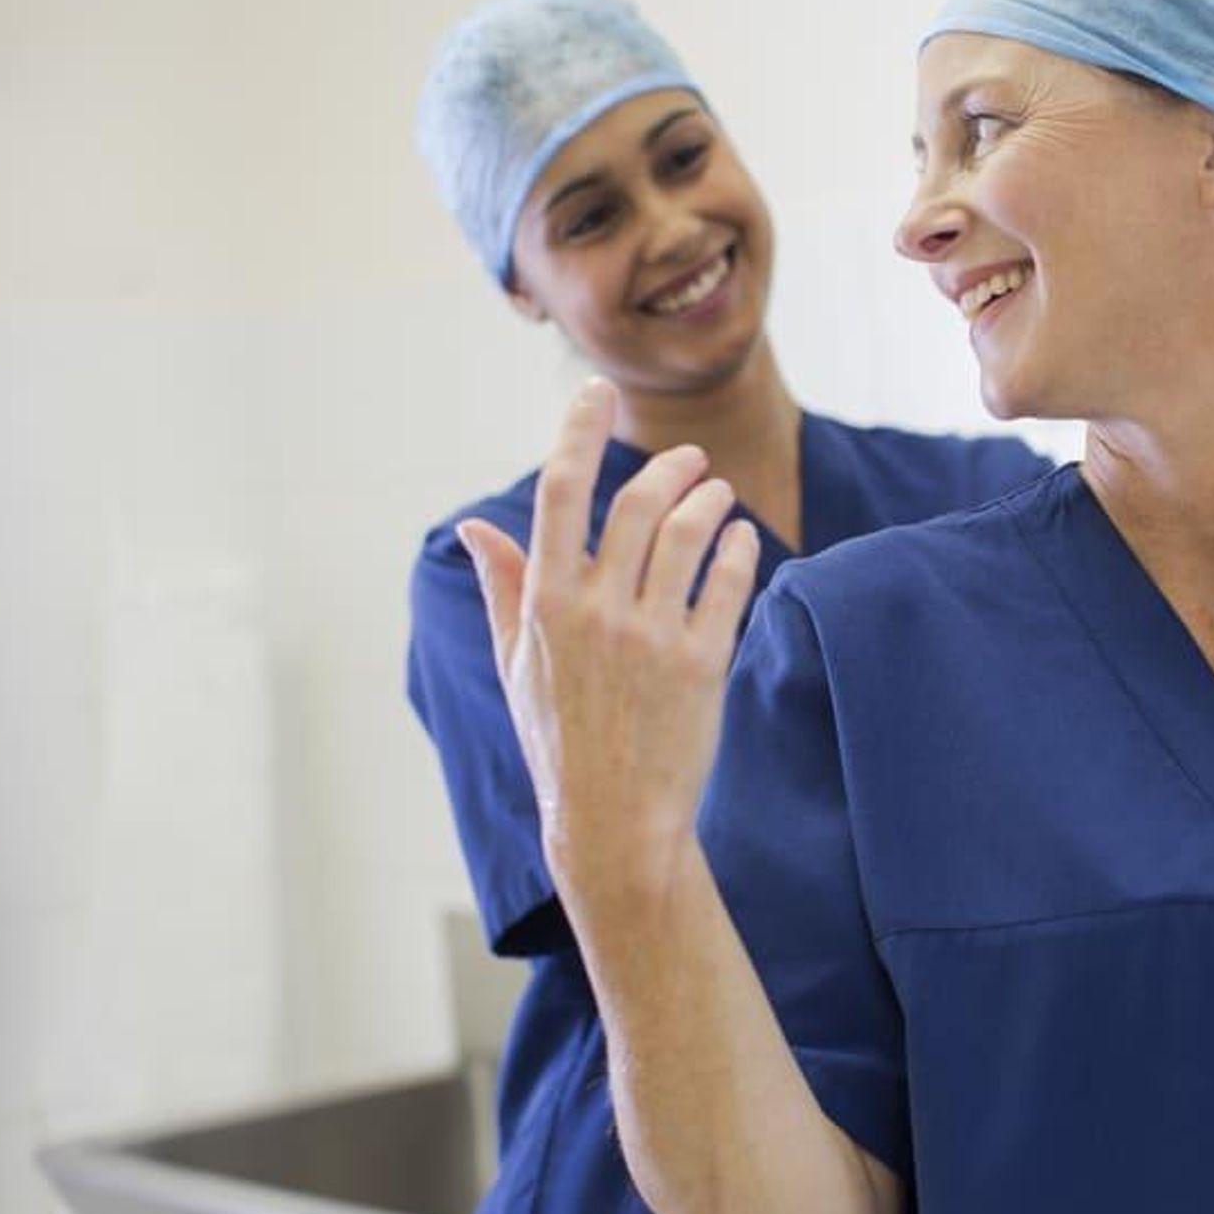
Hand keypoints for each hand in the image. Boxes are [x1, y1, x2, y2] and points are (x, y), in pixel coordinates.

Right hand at [456, 379, 760, 879]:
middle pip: (636, 504)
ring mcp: (652, 637)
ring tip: (718, 493)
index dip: (577, 432)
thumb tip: (473, 529)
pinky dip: (738, 549)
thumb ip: (503, 588)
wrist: (613, 820)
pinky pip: (727, 583)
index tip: (597, 393)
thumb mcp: (516, 664)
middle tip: (691, 461)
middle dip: (669, 468)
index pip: (558, 493)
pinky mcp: (702, 664)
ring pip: (687, 534)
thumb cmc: (559, 740)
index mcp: (545, 604)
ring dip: (708, 499)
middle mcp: (597, 613)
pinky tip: (740, 539)